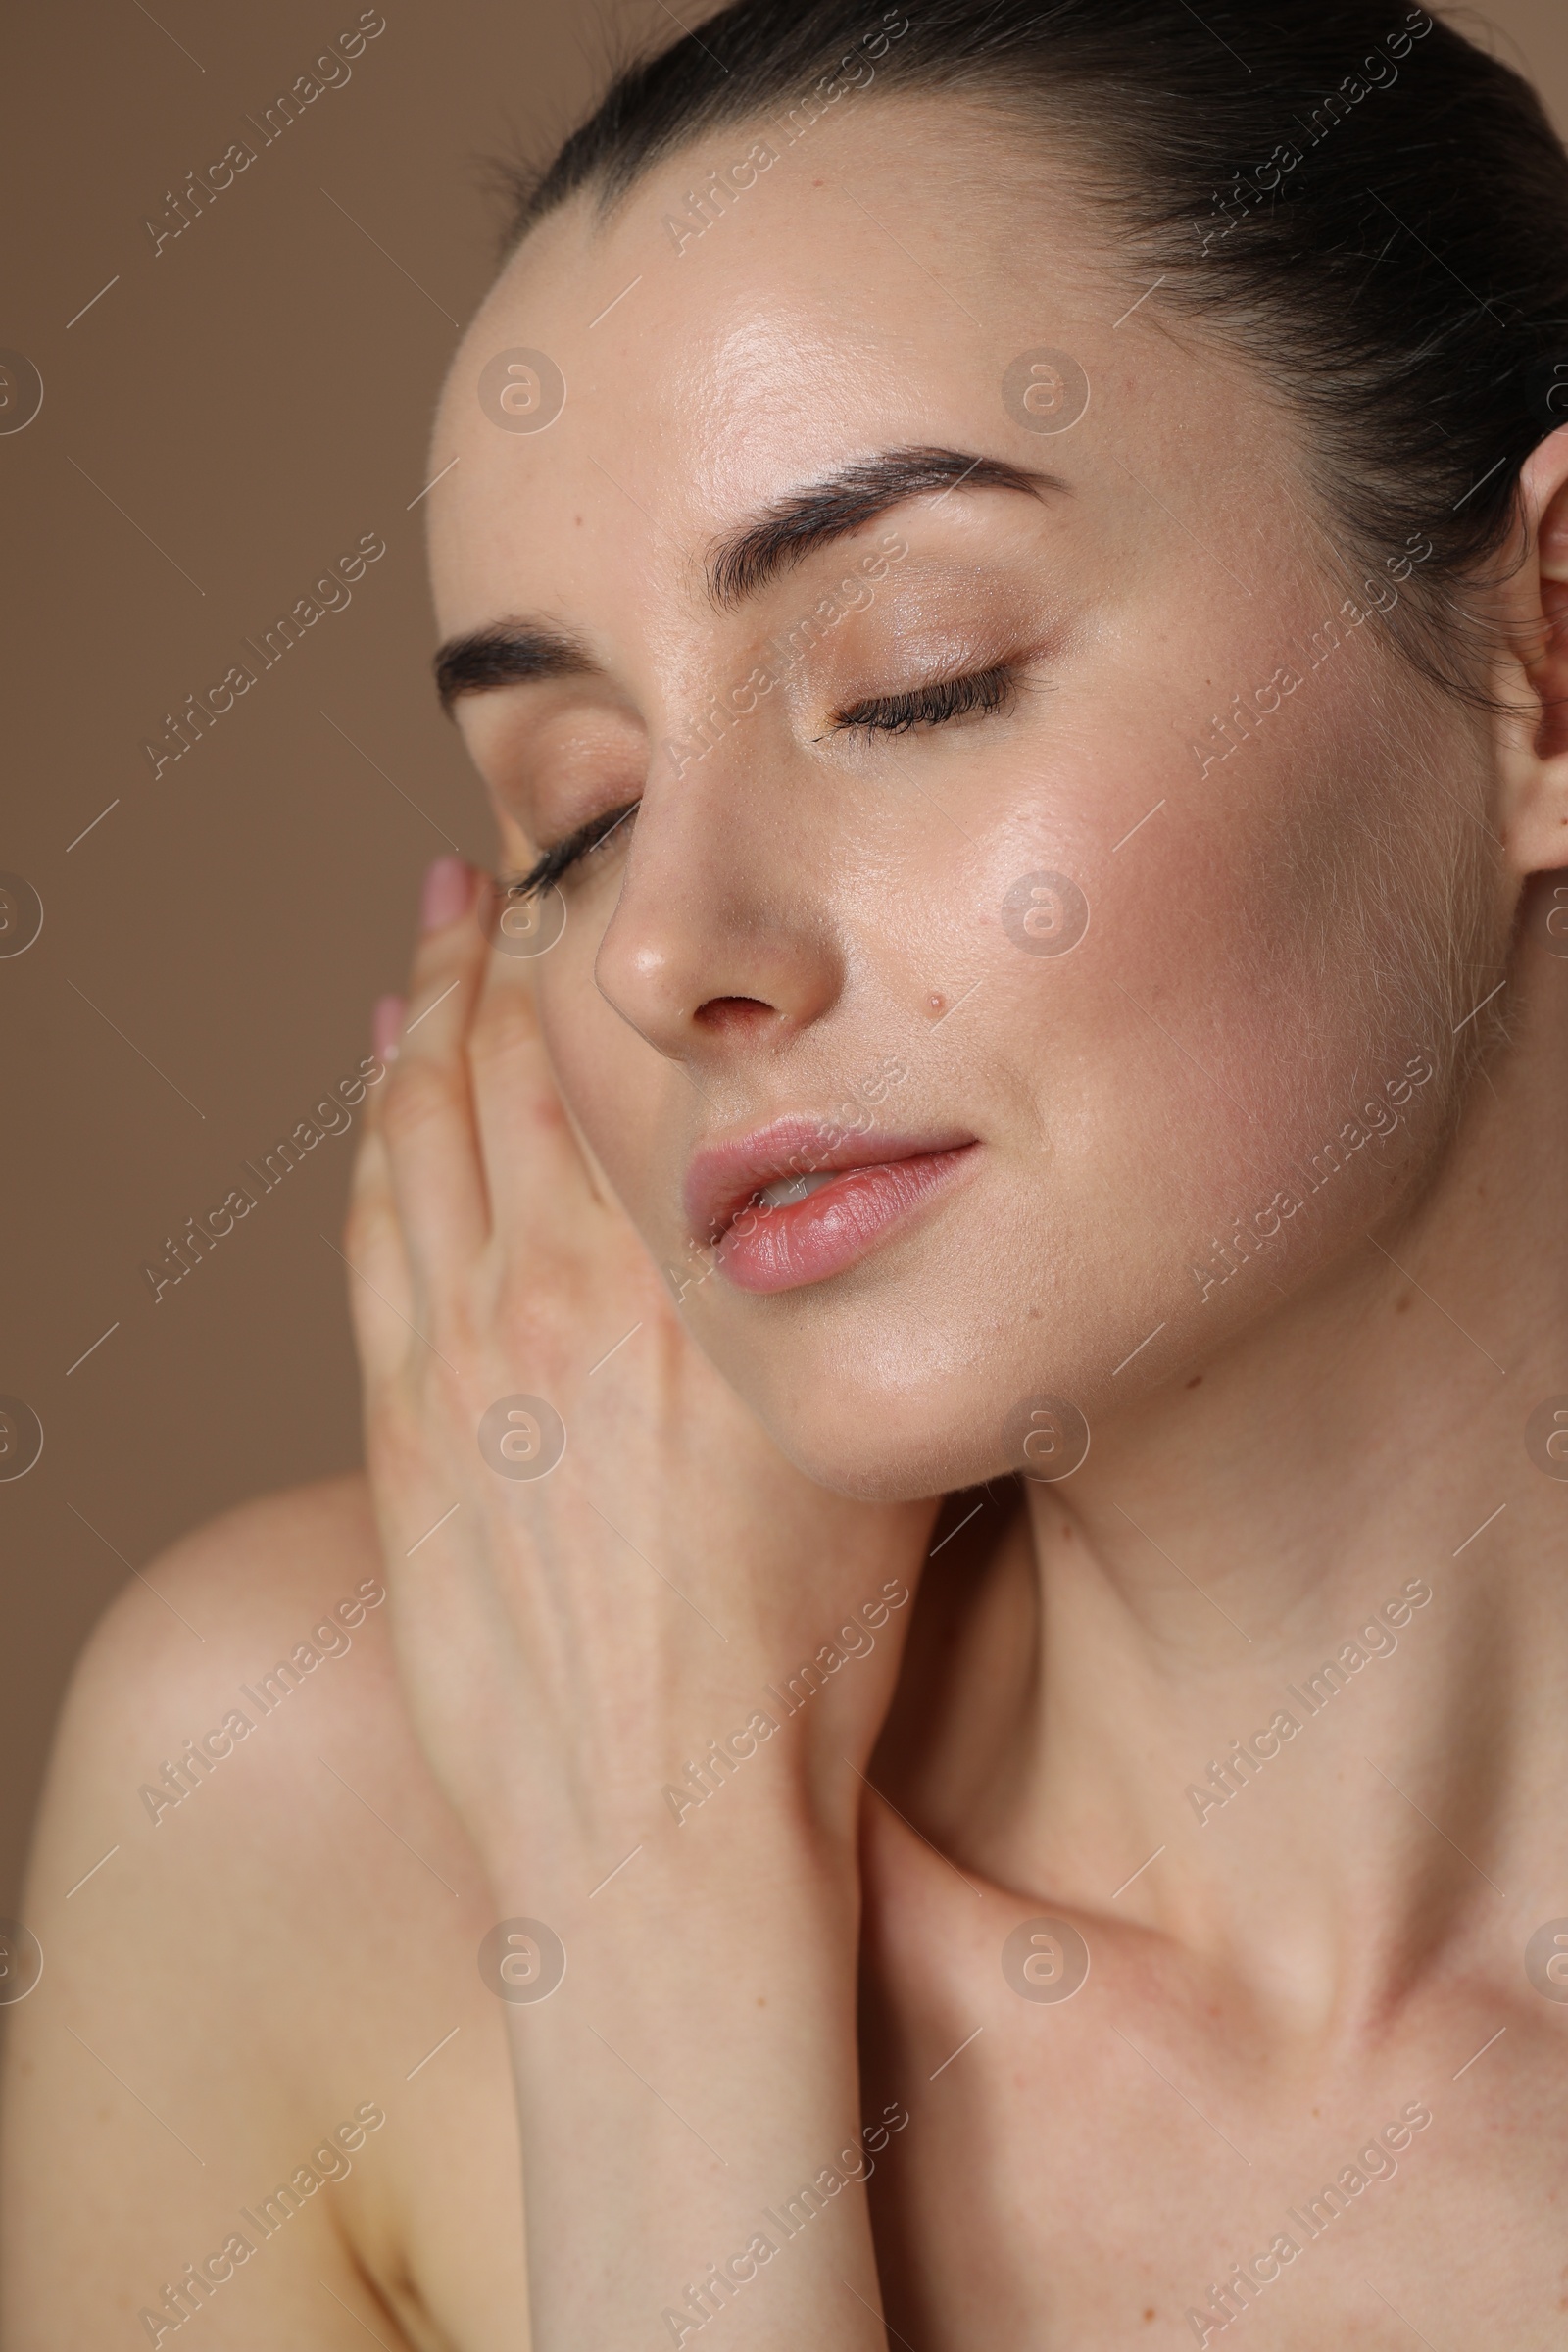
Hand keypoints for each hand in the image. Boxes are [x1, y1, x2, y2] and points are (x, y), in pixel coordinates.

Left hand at [344, 856, 931, 2346]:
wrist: (654, 1824)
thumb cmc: (800, 1663)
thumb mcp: (875, 1452)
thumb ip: (843, 1300)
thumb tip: (857, 1184)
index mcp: (693, 1287)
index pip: (632, 1054)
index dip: (616, 938)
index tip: (626, 855)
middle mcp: (566, 1289)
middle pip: (517, 1058)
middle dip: (517, 935)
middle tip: (522, 847)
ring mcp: (465, 1351)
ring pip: (428, 1121)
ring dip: (433, 1005)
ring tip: (444, 917)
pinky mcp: (401, 1420)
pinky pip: (370, 1223)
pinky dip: (371, 1125)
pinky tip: (382, 1061)